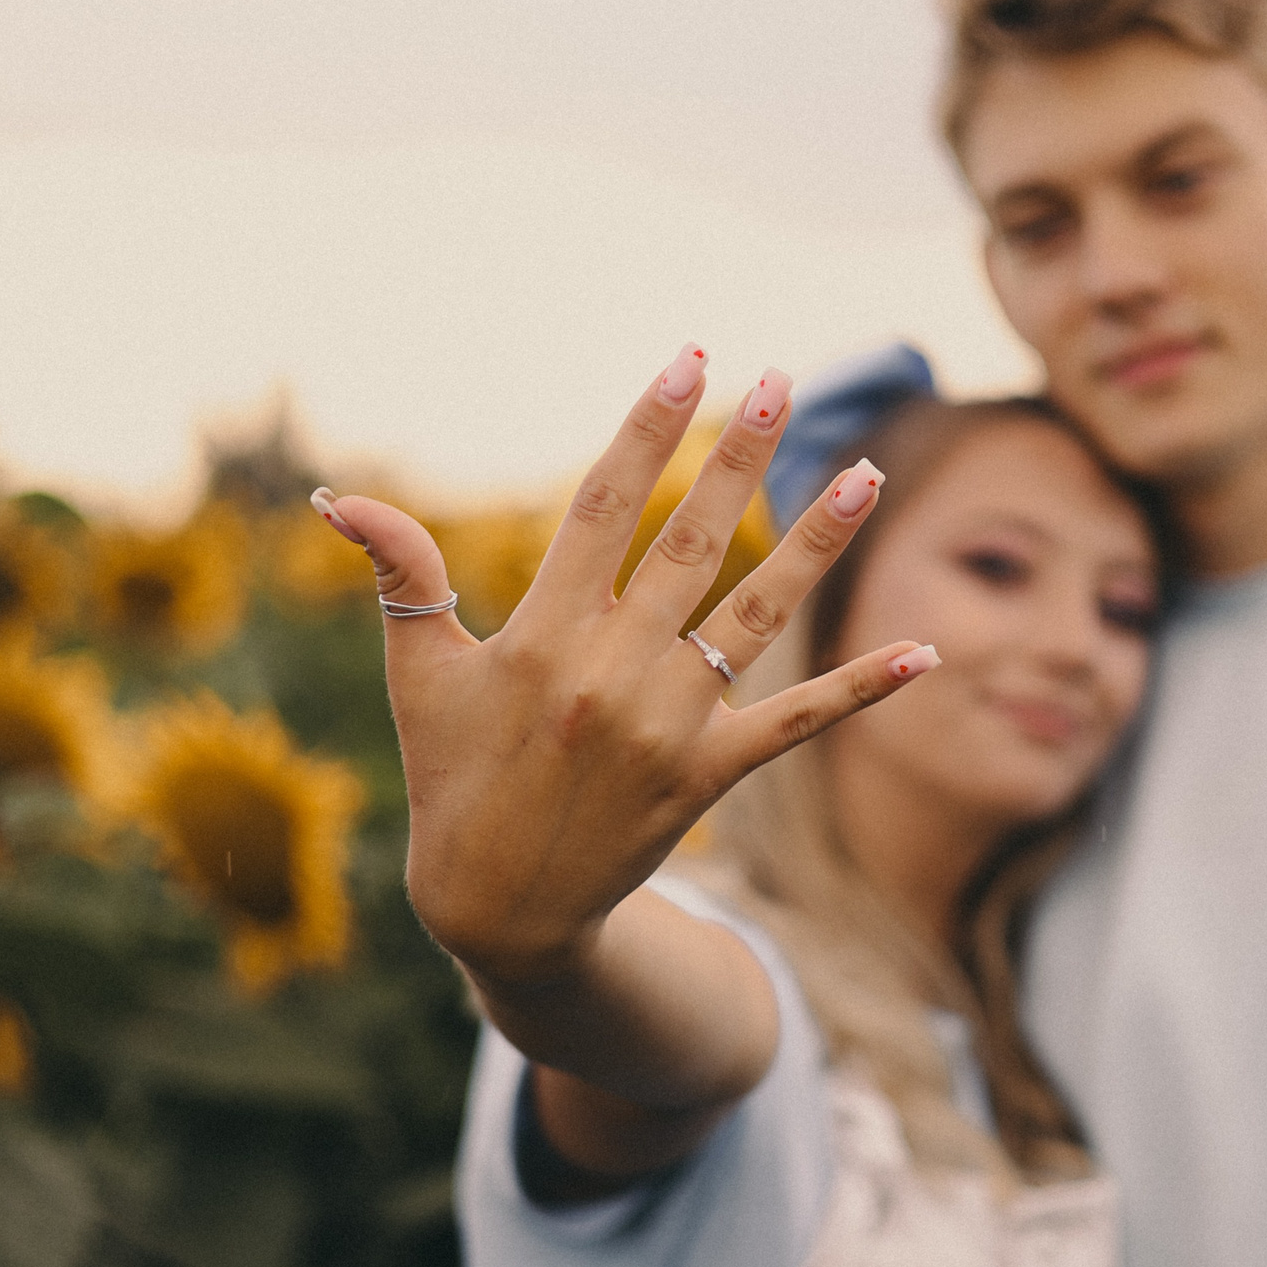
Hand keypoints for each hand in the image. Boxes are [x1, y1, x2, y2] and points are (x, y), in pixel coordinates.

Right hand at [320, 346, 928, 985]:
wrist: (496, 906)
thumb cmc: (453, 775)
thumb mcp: (419, 673)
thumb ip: (402, 577)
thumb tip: (342, 500)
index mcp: (542, 632)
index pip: (604, 504)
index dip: (648, 427)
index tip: (689, 359)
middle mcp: (612, 669)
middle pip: (688, 540)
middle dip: (738, 455)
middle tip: (779, 380)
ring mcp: (667, 724)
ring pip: (756, 612)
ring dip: (818, 540)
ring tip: (868, 471)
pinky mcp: (710, 774)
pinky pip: (797, 720)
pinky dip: (861, 687)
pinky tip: (925, 651)